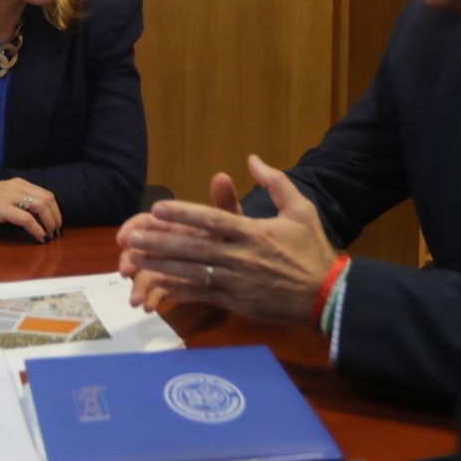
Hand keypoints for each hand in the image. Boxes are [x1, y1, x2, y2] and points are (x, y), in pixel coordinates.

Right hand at [0, 178, 60, 242]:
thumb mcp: (0, 198)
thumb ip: (15, 202)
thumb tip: (33, 215)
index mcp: (17, 183)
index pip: (46, 193)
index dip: (55, 209)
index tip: (57, 223)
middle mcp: (15, 186)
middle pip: (47, 198)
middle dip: (56, 216)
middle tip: (57, 232)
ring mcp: (7, 196)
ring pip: (40, 206)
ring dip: (50, 223)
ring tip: (51, 235)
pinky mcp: (0, 208)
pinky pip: (26, 219)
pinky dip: (37, 229)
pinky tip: (40, 238)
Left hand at [117, 155, 337, 324]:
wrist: (328, 296)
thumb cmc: (312, 250)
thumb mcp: (302, 209)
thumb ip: (276, 182)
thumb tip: (252, 159)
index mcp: (254, 232)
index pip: (213, 220)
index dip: (183, 213)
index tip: (158, 207)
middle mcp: (241, 257)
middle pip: (194, 247)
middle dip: (160, 241)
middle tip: (132, 235)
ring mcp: (237, 282)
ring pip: (191, 272)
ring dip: (160, 264)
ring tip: (133, 257)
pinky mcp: (236, 302)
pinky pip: (201, 294)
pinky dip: (177, 289)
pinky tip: (156, 283)